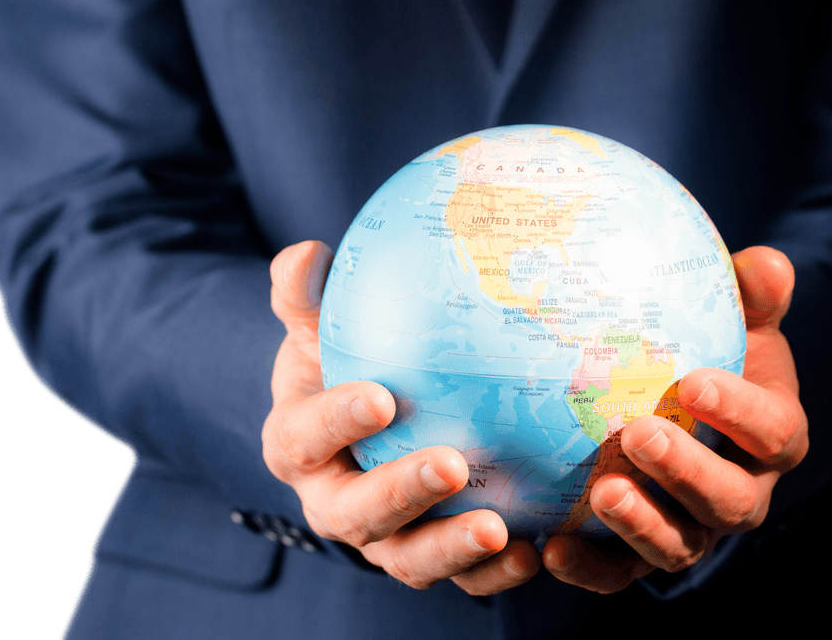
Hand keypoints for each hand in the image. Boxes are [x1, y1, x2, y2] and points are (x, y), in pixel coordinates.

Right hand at [261, 241, 541, 594]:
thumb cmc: (340, 359)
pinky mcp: (426, 553)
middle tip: (452, 465)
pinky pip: (456, 576)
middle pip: (355, 514)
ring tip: (500, 528)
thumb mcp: (316, 325)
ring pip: (405, 558)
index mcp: (297, 444)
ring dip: (450, 548)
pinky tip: (534, 552)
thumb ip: (305, 294)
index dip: (337, 421)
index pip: (306, 436)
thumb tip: (307, 254)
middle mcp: (331, 502)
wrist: (360, 415)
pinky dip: (490, 574)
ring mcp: (380, 537)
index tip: (382, 396)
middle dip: (400, 493)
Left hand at [541, 245, 808, 592]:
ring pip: (679, 545)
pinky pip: (622, 571)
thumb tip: (764, 262)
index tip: (694, 382)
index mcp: (772, 435)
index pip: (772, 432)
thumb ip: (753, 294)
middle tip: (639, 434)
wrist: (684, 402)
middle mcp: (742, 492)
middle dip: (688, 472)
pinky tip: (551, 549)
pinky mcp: (643, 550)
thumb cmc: (713, 351)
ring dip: (642, 524)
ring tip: (601, 493)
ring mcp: (694, 528)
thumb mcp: (738, 319)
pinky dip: (591, 568)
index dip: (739, 413)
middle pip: (730, 502)